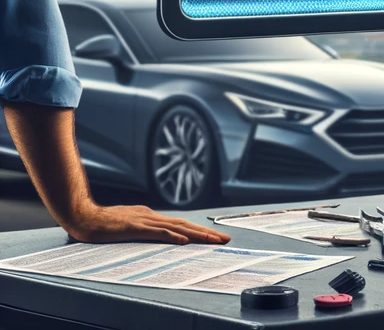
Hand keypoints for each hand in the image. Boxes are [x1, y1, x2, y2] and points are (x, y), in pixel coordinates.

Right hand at [66, 203, 230, 244]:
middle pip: (185, 225)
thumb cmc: (103, 223)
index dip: (199, 230)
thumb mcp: (128, 224)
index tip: (215, 236)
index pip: (181, 225)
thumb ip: (142, 228)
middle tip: (226, 238)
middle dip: (207, 232)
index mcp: (151, 216)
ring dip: (197, 234)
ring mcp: (144, 221)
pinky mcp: (135, 228)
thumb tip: (157, 233)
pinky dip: (173, 236)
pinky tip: (184, 240)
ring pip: (177, 228)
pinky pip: (157, 233)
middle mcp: (152, 216)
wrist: (84, 218)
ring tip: (214, 239)